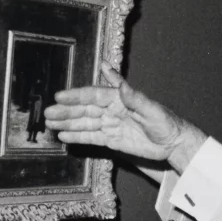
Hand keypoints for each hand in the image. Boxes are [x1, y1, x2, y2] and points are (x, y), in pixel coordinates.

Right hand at [45, 62, 206, 172]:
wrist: (173, 143)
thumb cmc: (165, 122)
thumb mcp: (151, 109)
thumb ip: (133, 96)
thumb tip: (116, 77)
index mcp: (119, 99)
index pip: (93, 96)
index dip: (76, 96)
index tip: (60, 97)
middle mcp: (112, 110)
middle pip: (84, 110)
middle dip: (66, 111)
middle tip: (48, 113)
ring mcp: (111, 125)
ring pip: (85, 123)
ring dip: (67, 123)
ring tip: (50, 124)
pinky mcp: (112, 140)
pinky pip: (92, 137)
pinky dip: (77, 136)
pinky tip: (63, 136)